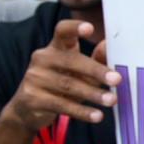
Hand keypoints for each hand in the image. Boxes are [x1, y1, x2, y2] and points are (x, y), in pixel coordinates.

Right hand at [0, 20, 119, 133]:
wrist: (26, 109)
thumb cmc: (60, 84)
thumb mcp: (78, 72)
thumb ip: (95, 59)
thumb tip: (109, 45)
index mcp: (55, 47)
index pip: (62, 32)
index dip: (74, 28)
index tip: (90, 28)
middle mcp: (42, 58)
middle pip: (71, 61)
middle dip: (96, 71)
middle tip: (117, 79)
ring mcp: (35, 78)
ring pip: (68, 85)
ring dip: (93, 94)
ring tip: (112, 100)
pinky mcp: (32, 98)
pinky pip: (61, 105)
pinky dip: (81, 111)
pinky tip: (97, 116)